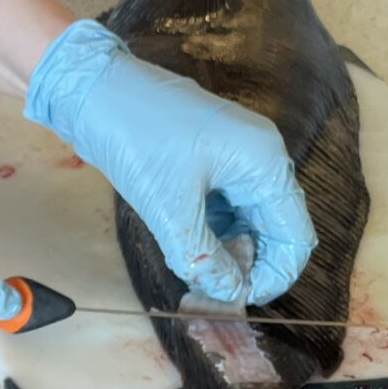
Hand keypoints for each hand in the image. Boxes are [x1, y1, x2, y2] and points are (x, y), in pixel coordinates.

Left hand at [25, 19, 313, 304]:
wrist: (93, 88)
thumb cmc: (135, 135)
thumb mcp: (168, 207)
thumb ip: (202, 257)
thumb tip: (229, 293)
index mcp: (264, 162)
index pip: (295, 235)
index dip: (275, 275)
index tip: (242, 300)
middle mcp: (260, 157)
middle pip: (274, 229)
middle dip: (250, 265)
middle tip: (215, 294)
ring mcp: (235, 157)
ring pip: (247, 220)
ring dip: (228, 252)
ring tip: (198, 277)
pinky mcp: (210, 160)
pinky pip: (225, 207)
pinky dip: (212, 233)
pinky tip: (189, 251)